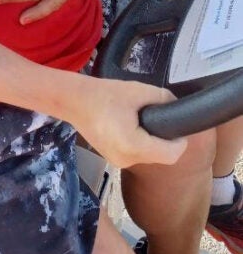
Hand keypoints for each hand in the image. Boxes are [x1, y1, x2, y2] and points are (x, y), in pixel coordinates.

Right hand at [72, 76, 186, 168]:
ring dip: (152, 142)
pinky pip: (136, 155)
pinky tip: (131, 126)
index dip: (180, 142)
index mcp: (133, 145)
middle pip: (161, 157)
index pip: (171, 155)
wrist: (74, 101)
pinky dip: (140, 143)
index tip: (178, 126)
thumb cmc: (105, 94)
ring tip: (143, 119)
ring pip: (149, 157)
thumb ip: (163, 98)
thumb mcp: (138, 90)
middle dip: (165, 140)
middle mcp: (126, 159)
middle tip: (159, 117)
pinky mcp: (113, 160)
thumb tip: (176, 106)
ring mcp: (118, 162)